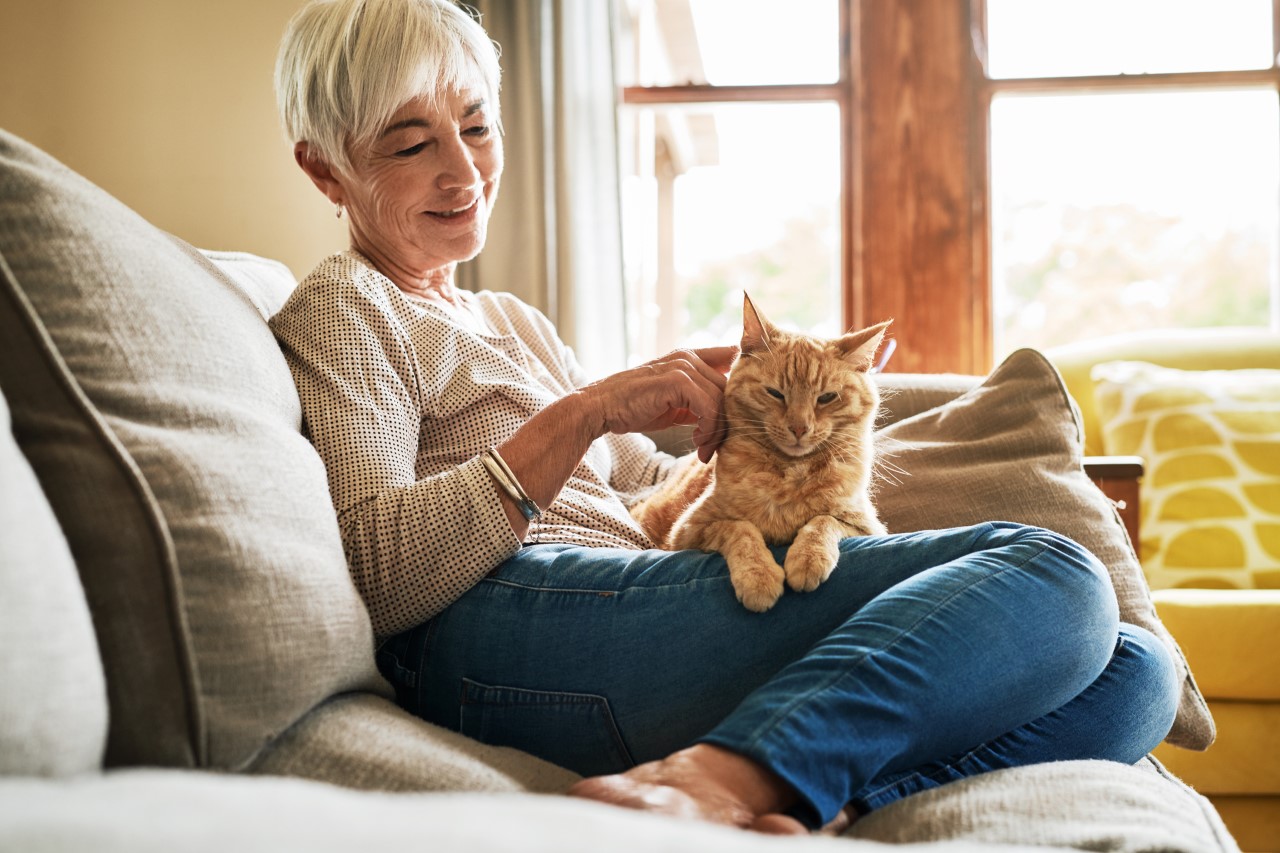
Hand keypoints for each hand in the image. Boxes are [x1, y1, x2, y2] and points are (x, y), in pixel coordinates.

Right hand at [581, 346, 736, 462]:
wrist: (601, 408)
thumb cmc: (634, 407)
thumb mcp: (674, 403)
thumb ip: (699, 402)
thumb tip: (725, 418)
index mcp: (689, 357)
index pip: (731, 358)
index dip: (742, 380)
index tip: (741, 411)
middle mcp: (689, 357)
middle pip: (730, 388)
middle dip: (726, 421)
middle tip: (713, 447)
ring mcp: (683, 367)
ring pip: (722, 400)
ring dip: (716, 431)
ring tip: (704, 449)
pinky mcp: (677, 381)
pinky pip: (709, 407)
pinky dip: (708, 430)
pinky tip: (697, 443)